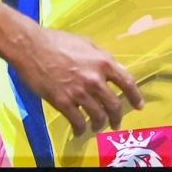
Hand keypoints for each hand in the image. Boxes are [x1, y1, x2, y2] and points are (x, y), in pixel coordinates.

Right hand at [8, 19, 144, 135]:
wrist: (32, 47)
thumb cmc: (58, 41)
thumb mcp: (86, 43)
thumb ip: (100, 58)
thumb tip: (110, 70)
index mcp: (103, 62)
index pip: (127, 82)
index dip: (135, 96)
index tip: (139, 106)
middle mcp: (95, 79)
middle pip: (114, 104)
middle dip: (117, 117)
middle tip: (116, 123)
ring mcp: (80, 92)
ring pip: (98, 116)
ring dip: (99, 124)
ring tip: (97, 127)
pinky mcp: (63, 102)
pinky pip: (77, 121)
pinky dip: (80, 129)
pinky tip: (79, 131)